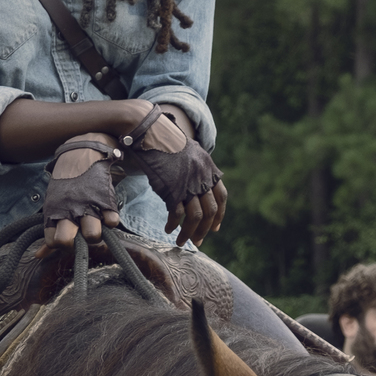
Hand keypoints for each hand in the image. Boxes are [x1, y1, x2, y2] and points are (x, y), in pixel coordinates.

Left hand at [39, 137, 121, 253]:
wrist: (80, 155)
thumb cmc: (65, 187)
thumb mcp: (52, 205)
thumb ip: (48, 231)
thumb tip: (38, 257)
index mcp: (54, 212)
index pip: (51, 241)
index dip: (57, 244)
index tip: (63, 239)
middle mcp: (69, 212)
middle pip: (66, 241)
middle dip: (73, 245)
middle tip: (78, 237)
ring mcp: (88, 207)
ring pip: (92, 234)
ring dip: (94, 234)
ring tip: (93, 225)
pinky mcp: (106, 200)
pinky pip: (112, 221)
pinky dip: (111, 221)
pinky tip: (106, 216)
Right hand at [125, 107, 225, 245]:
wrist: (154, 134)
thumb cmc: (167, 143)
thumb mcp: (191, 153)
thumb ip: (198, 169)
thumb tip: (199, 184)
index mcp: (208, 170)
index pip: (221, 197)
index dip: (219, 215)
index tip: (214, 228)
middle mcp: (202, 179)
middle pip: (210, 211)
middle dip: (204, 229)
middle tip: (197, 241)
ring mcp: (188, 185)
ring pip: (195, 216)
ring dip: (189, 233)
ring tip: (181, 241)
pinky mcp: (172, 190)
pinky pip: (177, 214)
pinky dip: (174, 225)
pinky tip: (168, 229)